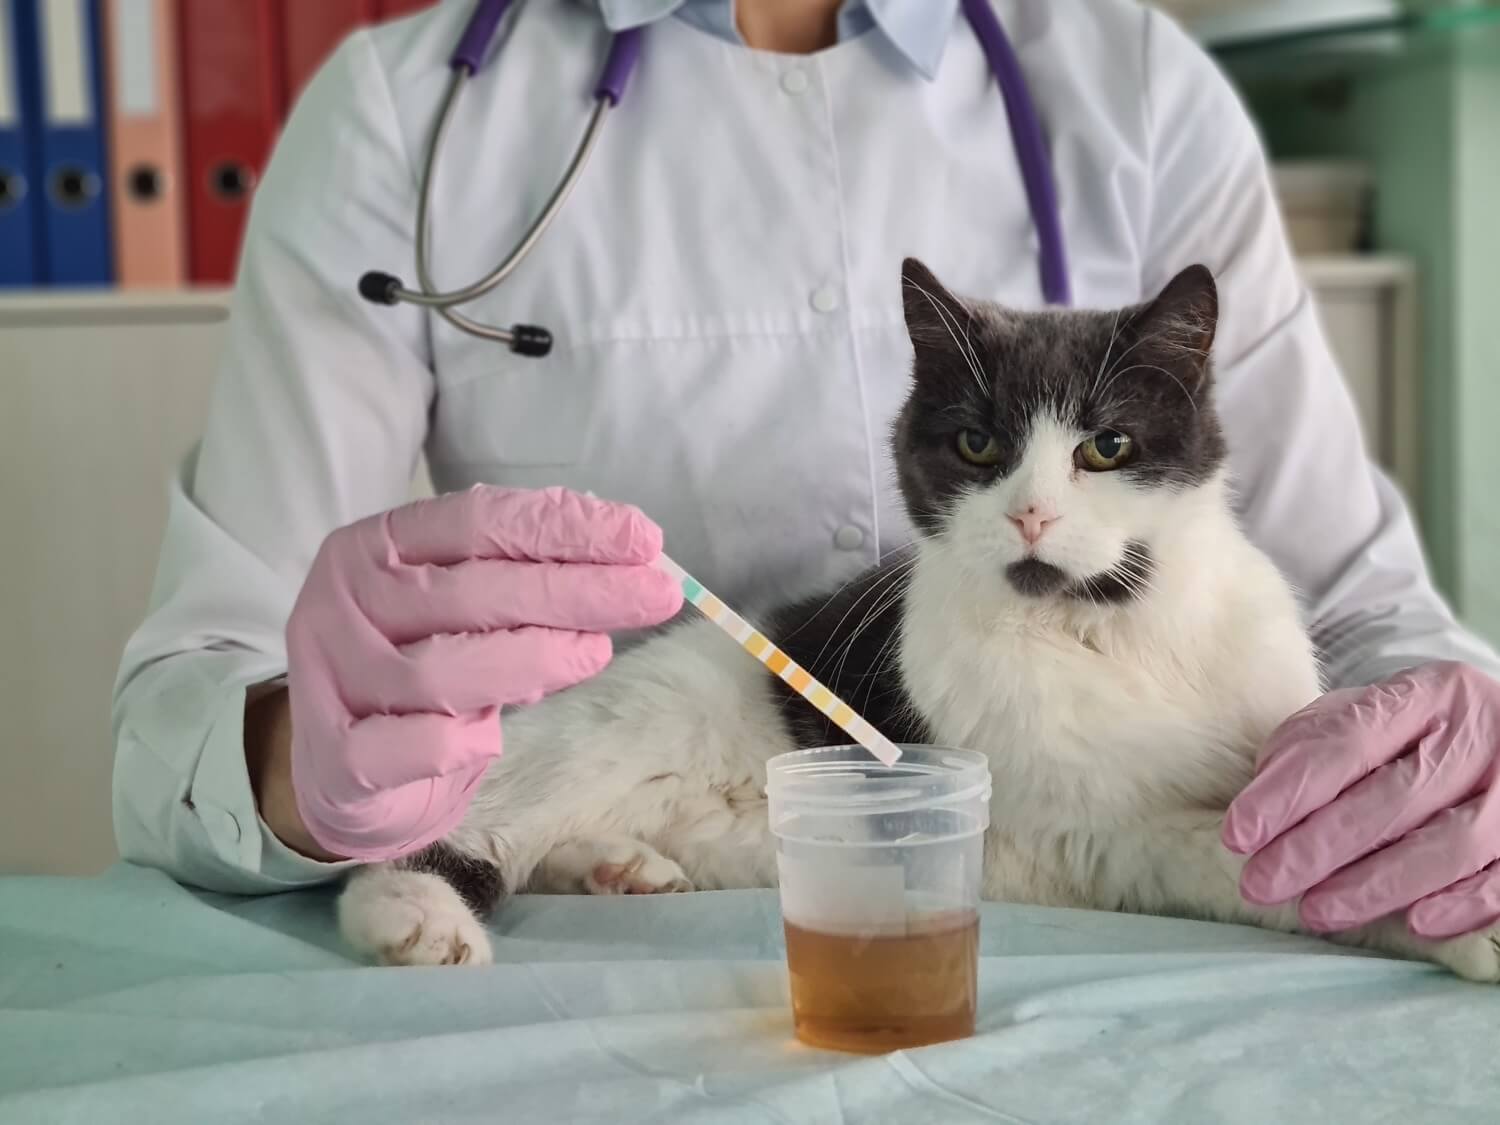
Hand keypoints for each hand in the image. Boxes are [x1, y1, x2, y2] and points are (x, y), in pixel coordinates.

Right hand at [284, 485, 682, 861]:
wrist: (341, 770)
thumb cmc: (420, 666)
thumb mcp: (463, 608)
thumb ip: (521, 576)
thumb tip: (627, 557)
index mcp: (375, 545)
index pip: (478, 521)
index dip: (566, 527)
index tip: (644, 540)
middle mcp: (345, 602)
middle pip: (473, 591)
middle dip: (578, 590)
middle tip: (655, 596)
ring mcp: (333, 680)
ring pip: (442, 671)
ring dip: (531, 660)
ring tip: (593, 654)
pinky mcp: (335, 759)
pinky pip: (412, 746)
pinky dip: (461, 741)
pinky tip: (493, 735)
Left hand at [1223, 661, 1499, 938]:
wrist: (1495, 733)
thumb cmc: (1408, 735)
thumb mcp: (1358, 718)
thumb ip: (1308, 747)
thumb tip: (1263, 805)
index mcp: (1427, 693)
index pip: (1346, 742)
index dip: (1288, 792)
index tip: (1238, 835)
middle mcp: (1479, 732)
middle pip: (1393, 796)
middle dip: (1317, 848)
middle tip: (1262, 884)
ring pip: (1451, 843)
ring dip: (1377, 885)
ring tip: (1316, 912)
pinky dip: (1460, 905)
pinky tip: (1412, 924)